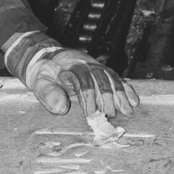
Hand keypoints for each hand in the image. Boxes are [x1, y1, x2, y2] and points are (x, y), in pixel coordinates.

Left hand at [2, 31, 138, 117]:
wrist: (47, 58)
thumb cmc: (43, 73)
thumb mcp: (39, 82)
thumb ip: (48, 93)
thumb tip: (61, 108)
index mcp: (70, 66)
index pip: (82, 80)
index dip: (89, 96)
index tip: (92, 113)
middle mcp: (86, 64)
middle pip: (101, 78)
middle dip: (108, 97)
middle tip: (111, 115)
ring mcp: (95, 66)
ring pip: (111, 78)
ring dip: (121, 95)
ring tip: (128, 110)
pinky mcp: (102, 70)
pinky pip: (117, 78)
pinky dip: (126, 89)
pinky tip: (134, 101)